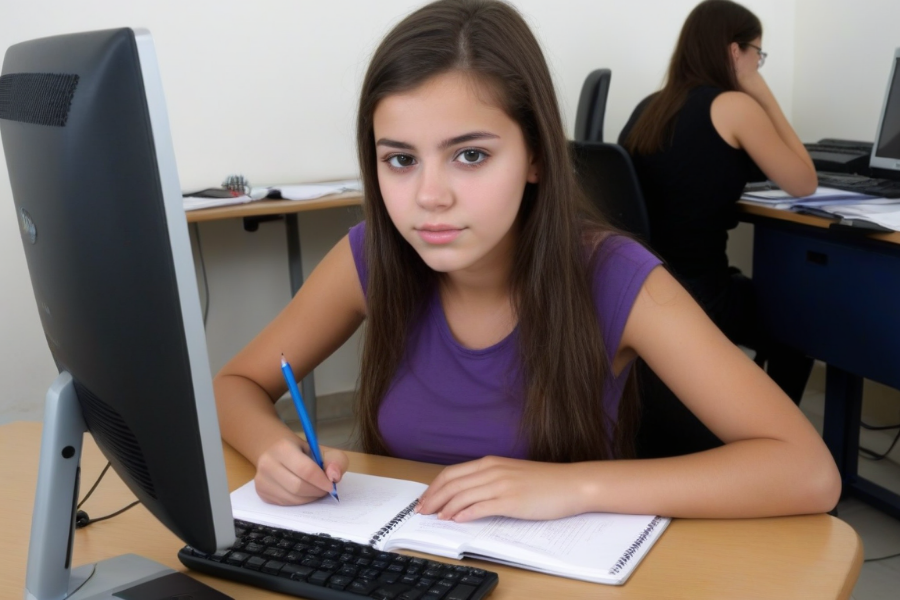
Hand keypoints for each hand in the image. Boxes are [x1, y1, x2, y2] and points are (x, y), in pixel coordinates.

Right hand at [254, 436, 347, 504]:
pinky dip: (299, 501)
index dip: (321, 481)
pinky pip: (285, 503)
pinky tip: (303, 493)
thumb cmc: (303, 452)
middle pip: (297, 487)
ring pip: (291, 498)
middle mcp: (268, 463)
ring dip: (309, 498)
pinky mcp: (261, 492)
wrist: (277, 452)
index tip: (331, 485)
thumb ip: (335, 460)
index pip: (306, 470)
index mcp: (283, 448)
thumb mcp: (322, 450)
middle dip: (316, 491)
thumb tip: (334, 477)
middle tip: (325, 489)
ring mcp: (262, 479)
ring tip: (315, 490)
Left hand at [417, 456, 585, 522]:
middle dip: (433, 498)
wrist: (570, 484)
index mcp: (490, 462)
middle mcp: (492, 470)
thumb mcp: (511, 473)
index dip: (434, 487)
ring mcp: (501, 485)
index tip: (425, 498)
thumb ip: (489, 479)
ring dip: (445, 507)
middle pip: (452, 483)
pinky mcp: (511, 501)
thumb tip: (467, 492)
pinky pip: (480, 507)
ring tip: (437, 518)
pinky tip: (456, 520)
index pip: (452, 473)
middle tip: (422, 510)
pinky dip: (464, 514)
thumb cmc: (544, 481)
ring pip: (462, 495)